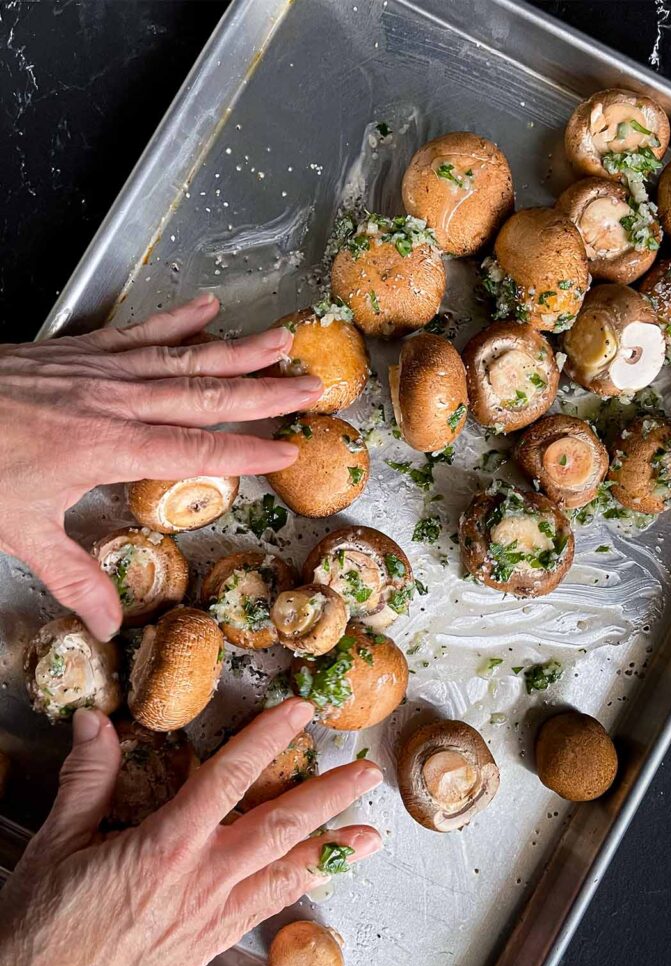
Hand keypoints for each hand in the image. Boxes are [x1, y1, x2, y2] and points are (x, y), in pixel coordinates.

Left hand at [0, 294, 322, 640]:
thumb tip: (106, 625)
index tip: (290, 449)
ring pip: (183, 357)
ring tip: (283, 338)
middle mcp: (114, 401)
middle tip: (312, 386)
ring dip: (238, 349)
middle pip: (205, 395)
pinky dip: (178, 319)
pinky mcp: (80, 351)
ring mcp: (99, 369)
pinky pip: (140, 331)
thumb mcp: (19, 530)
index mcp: (107, 447)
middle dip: (264, 393)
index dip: (248, 450)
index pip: (195, 448)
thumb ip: (71, 575)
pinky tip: (209, 307)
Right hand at [0, 698, 381, 965]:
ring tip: (371, 836)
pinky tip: (312, 881)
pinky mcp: (207, 948)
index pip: (229, 778)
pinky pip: (263, 912)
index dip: (268, 738)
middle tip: (365, 772)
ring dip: (331, 850)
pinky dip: (295, 890)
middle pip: (279, 827)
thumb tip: (97, 721)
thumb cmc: (38, 931)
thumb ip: (87, 778)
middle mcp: (200, 881)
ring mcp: (209, 919)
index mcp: (165, 847)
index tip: (300, 713)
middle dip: (327, 795)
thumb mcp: (56, 843)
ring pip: (285, 875)